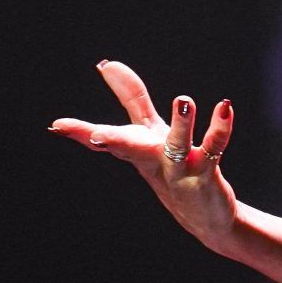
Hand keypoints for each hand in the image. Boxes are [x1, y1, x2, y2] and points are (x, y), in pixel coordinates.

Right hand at [50, 60, 242, 257]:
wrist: (206, 217)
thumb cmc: (172, 168)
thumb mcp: (148, 131)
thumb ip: (132, 98)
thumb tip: (108, 65)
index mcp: (136, 147)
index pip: (105, 136)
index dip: (80, 131)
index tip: (57, 125)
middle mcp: (153, 159)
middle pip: (129, 148)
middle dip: (112, 140)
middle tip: (96, 135)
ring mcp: (179, 169)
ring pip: (177, 147)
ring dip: (181, 126)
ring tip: (182, 100)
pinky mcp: (205, 173)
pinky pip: (214, 148)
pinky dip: (219, 129)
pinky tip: (224, 107)